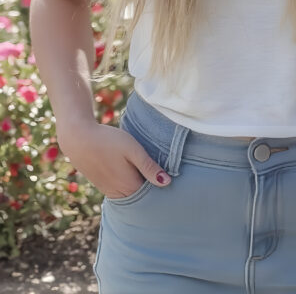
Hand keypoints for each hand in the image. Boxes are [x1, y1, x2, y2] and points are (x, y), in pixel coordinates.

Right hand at [57, 118, 171, 199]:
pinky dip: (131, 187)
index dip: (163, 189)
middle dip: (154, 191)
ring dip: (142, 189)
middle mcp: (120, 195)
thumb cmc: (108, 141)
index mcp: (130, 187)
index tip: (173, 181)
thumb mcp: (132, 149)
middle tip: (166, 178)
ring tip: (152, 176)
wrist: (79, 139)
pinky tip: (134, 175)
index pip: (153, 196)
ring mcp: (111, 192)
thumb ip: (149, 166)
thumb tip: (167, 182)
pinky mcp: (104, 187)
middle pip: (143, 199)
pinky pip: (123, 193)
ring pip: (132, 196)